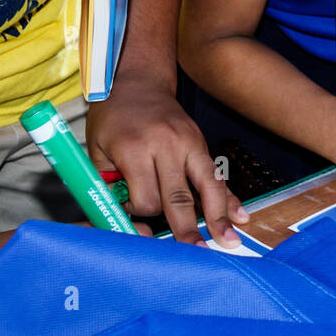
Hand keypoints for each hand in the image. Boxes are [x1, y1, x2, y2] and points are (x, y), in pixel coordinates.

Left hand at [86, 79, 247, 247]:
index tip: (132, 209)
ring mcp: (188, 143)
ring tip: (229, 241)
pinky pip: (216, 174)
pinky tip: (240, 215)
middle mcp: (166, 146)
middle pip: (179, 197)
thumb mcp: (96, 150)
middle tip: (196, 255)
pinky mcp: (200, 142)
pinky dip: (228, 197)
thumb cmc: (111, 119)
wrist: (137, 80)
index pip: (146, 198)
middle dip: (188, 230)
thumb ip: (108, 186)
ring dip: (218, 216)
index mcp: (134, 150)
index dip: (140, 213)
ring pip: (207, 186)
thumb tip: (128, 222)